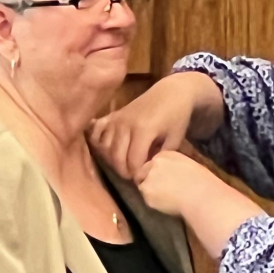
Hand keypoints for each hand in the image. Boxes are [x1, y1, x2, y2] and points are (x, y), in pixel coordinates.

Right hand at [90, 71, 222, 178]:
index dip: (137, 175)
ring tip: (123, 164)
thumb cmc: (176, 118)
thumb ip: (159, 158)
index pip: (133, 162)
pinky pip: (97, 132)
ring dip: (112, 160)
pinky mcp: (111, 115)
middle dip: (124, 171)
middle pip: (116, 157)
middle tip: (132, 176)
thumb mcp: (174, 140)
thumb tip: (145, 173)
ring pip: (105, 148)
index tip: (142, 179)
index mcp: (143, 130)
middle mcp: (125, 124)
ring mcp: (116, 119)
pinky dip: (99, 143)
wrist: (170, 93)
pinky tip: (107, 150)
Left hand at [137, 150, 265, 257]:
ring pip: (143, 186)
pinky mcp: (146, 191)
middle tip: (162, 192)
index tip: (165, 182)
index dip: (157, 174)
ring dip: (151, 192)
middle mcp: (154, 163)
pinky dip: (153, 203)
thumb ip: (175, 168)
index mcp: (166, 154)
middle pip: (143, 172)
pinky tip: (167, 204)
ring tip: (167, 199)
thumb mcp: (189, 166)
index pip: (153, 163)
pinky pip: (146, 199)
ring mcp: (148, 177)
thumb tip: (169, 177)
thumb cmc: (203, 183)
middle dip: (149, 181)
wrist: (202, 195)